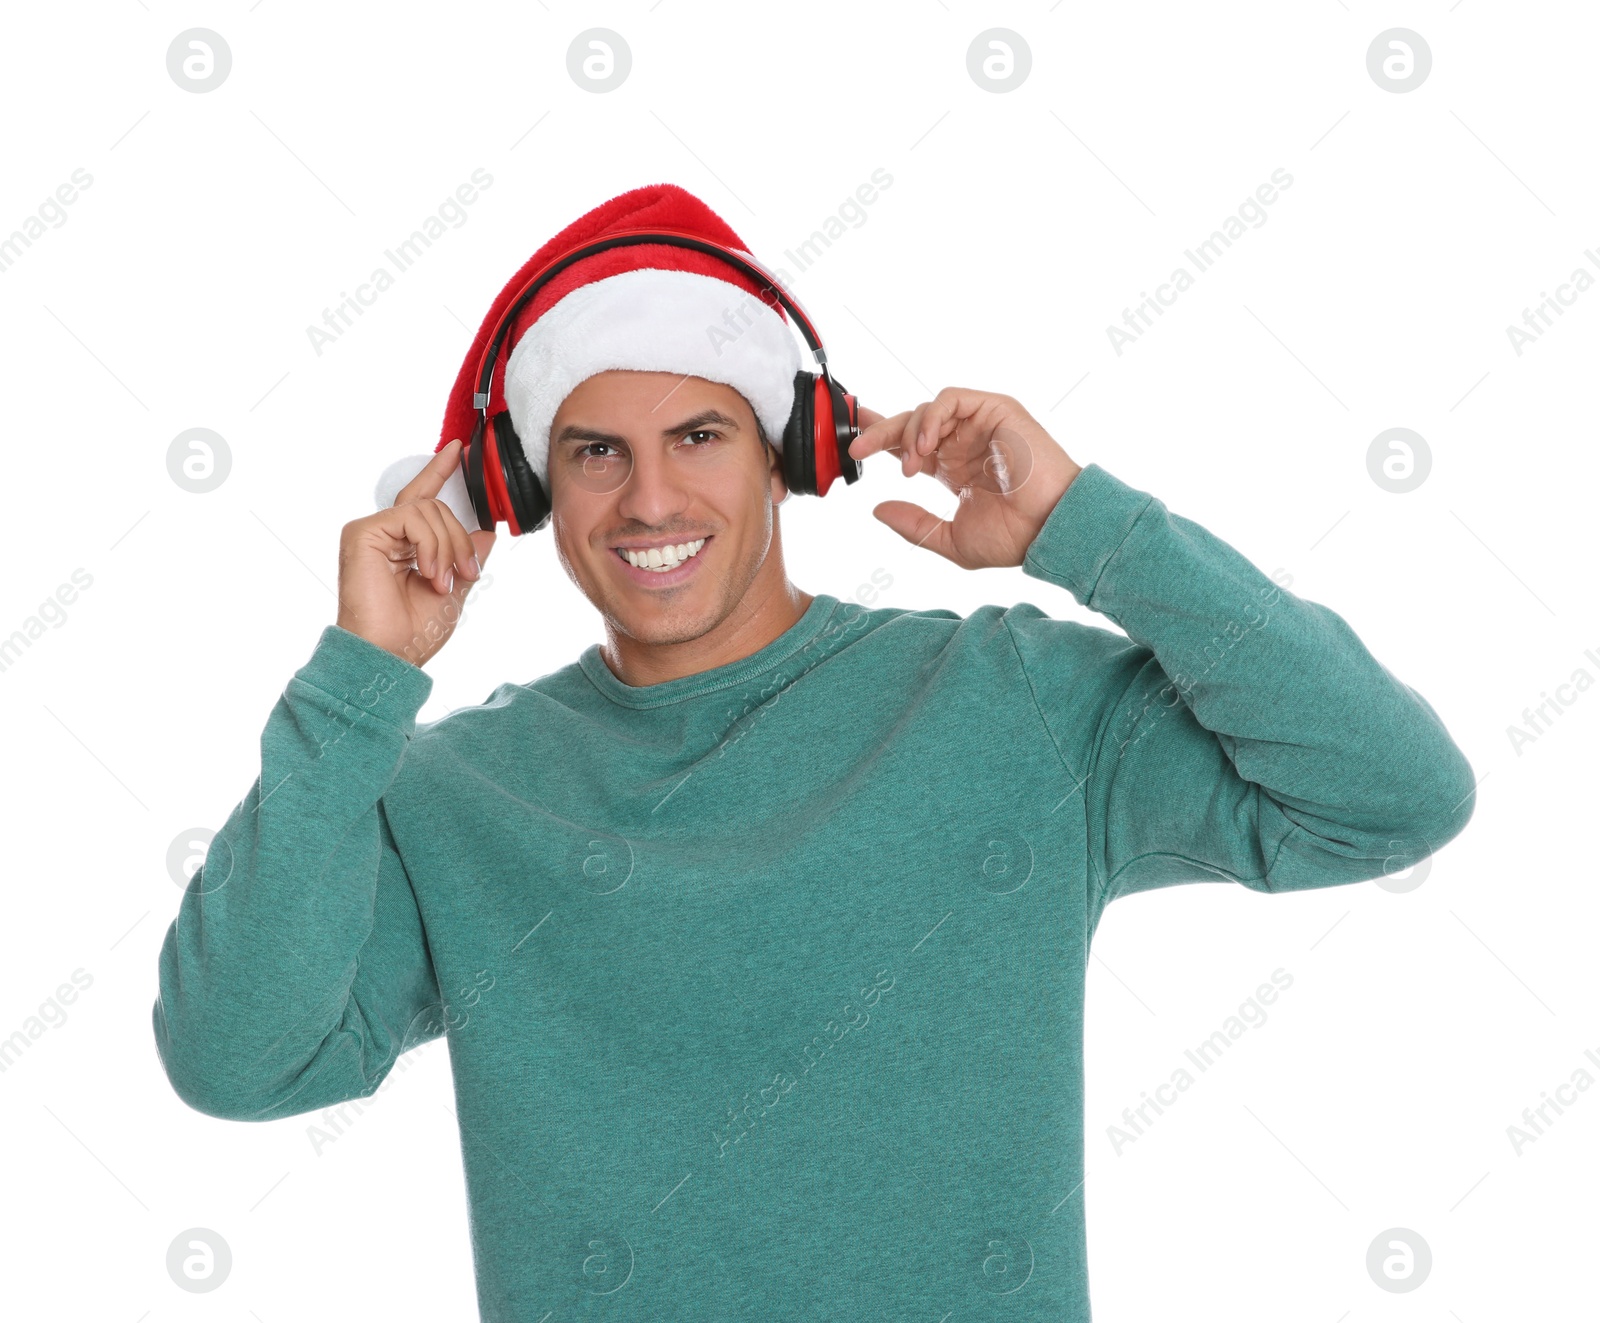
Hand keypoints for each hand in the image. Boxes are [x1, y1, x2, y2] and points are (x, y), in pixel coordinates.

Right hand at [336, 439, 497, 666]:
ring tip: (443, 580)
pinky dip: (430, 544)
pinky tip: (429, 572)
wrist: (390, 654)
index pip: (423, 498)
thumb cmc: (414, 631)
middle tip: (467, 573)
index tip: (460, 450)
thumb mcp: (455, 589)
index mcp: (403, 545)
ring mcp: (371, 530)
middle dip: (460, 538)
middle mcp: (384, 533)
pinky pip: (411, 518)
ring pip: (428, 510)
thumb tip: (486, 532)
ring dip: (448, 546)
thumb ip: (467, 557)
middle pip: (435, 506)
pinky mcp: (362, 532)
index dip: (440, 471)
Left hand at [846, 388, 1082, 568]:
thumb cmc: (1013, 538)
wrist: (1049, 529)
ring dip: (909, 433)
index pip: (909, 445)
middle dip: (880, 432)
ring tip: (911, 465)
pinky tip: (925, 446)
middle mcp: (963, 443)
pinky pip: (951, 399)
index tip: (853, 446)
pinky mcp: (994, 409)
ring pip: (927, 410)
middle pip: (910, 424)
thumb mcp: (950, 539)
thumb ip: (913, 524)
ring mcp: (979, 424)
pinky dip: (931, 417)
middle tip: (857, 449)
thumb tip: (877, 509)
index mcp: (953, 468)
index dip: (880, 441)